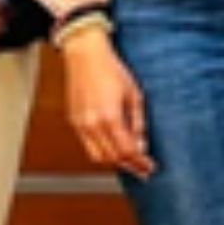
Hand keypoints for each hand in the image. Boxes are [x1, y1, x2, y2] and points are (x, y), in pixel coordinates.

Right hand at [64, 34, 154, 174]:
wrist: (85, 55)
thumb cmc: (111, 70)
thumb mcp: (135, 95)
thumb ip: (138, 123)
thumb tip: (142, 145)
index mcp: (109, 117)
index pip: (126, 151)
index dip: (140, 163)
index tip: (149, 167)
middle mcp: (91, 124)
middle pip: (111, 159)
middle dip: (128, 166)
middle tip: (142, 169)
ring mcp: (80, 124)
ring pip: (96, 156)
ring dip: (114, 162)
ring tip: (130, 162)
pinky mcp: (73, 121)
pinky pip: (87, 146)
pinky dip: (101, 152)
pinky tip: (113, 149)